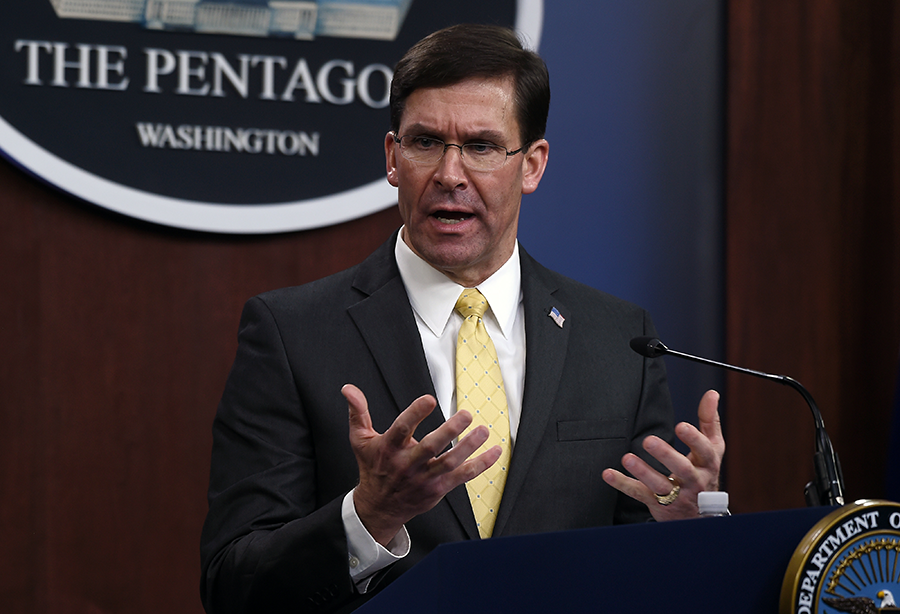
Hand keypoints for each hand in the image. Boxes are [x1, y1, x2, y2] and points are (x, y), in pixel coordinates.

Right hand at [343, 384, 501, 544]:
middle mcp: (407, 465)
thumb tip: (348, 389)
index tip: (429, 399)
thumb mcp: (361, 440)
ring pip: (449, 462)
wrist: (378, 507)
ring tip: (483, 430)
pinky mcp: (438, 489)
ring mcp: (424, 478)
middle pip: (429, 447)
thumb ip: (358, 412)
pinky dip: (480, 465)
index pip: (401, 429)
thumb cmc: (373, 468)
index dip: (415, 414)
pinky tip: (495, 452)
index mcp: (389, 449)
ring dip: (469, 447)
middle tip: (466, 414)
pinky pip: (462, 477)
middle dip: (449, 431)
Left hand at [601, 389, 724, 520]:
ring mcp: (676, 494)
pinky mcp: (658, 504)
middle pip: (681, 469)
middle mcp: (693, 480)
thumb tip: (712, 393)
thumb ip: (709, 421)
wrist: (701, 516)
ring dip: (643, 472)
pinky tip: (608, 474)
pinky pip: (639, 494)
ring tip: (628, 458)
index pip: (704, 451)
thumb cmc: (704, 472)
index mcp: (707, 463)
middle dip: (665, 455)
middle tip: (648, 440)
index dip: (693, 439)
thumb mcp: (713, 448)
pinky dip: (623, 484)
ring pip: (660, 485)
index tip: (681, 426)